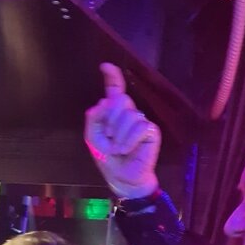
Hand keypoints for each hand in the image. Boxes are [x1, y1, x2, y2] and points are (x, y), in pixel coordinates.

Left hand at [85, 62, 160, 197]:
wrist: (122, 178)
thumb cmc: (108, 159)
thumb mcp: (93, 138)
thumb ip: (94, 118)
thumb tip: (104, 101)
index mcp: (113, 113)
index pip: (114, 90)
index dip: (112, 77)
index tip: (106, 66)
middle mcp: (128, 113)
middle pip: (119, 100)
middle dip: (110, 121)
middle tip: (109, 138)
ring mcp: (141, 121)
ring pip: (129, 114)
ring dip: (119, 135)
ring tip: (119, 148)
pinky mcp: (151, 131)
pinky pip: (139, 126)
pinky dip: (130, 140)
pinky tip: (128, 149)